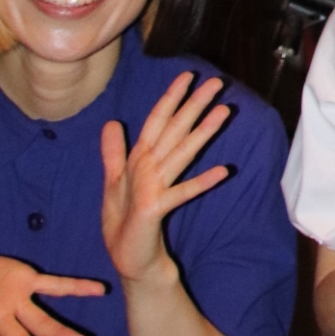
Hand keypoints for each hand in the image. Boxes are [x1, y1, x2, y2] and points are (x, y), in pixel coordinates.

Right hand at [100, 72, 232, 288]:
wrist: (129, 259)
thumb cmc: (124, 220)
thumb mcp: (114, 183)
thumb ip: (113, 153)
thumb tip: (110, 123)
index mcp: (136, 159)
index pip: (155, 121)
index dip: (171, 97)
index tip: (189, 76)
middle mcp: (143, 168)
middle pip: (172, 130)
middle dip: (193, 105)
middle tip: (216, 82)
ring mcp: (149, 188)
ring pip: (181, 153)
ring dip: (203, 133)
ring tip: (224, 112)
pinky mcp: (153, 209)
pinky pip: (182, 193)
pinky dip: (201, 182)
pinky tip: (224, 171)